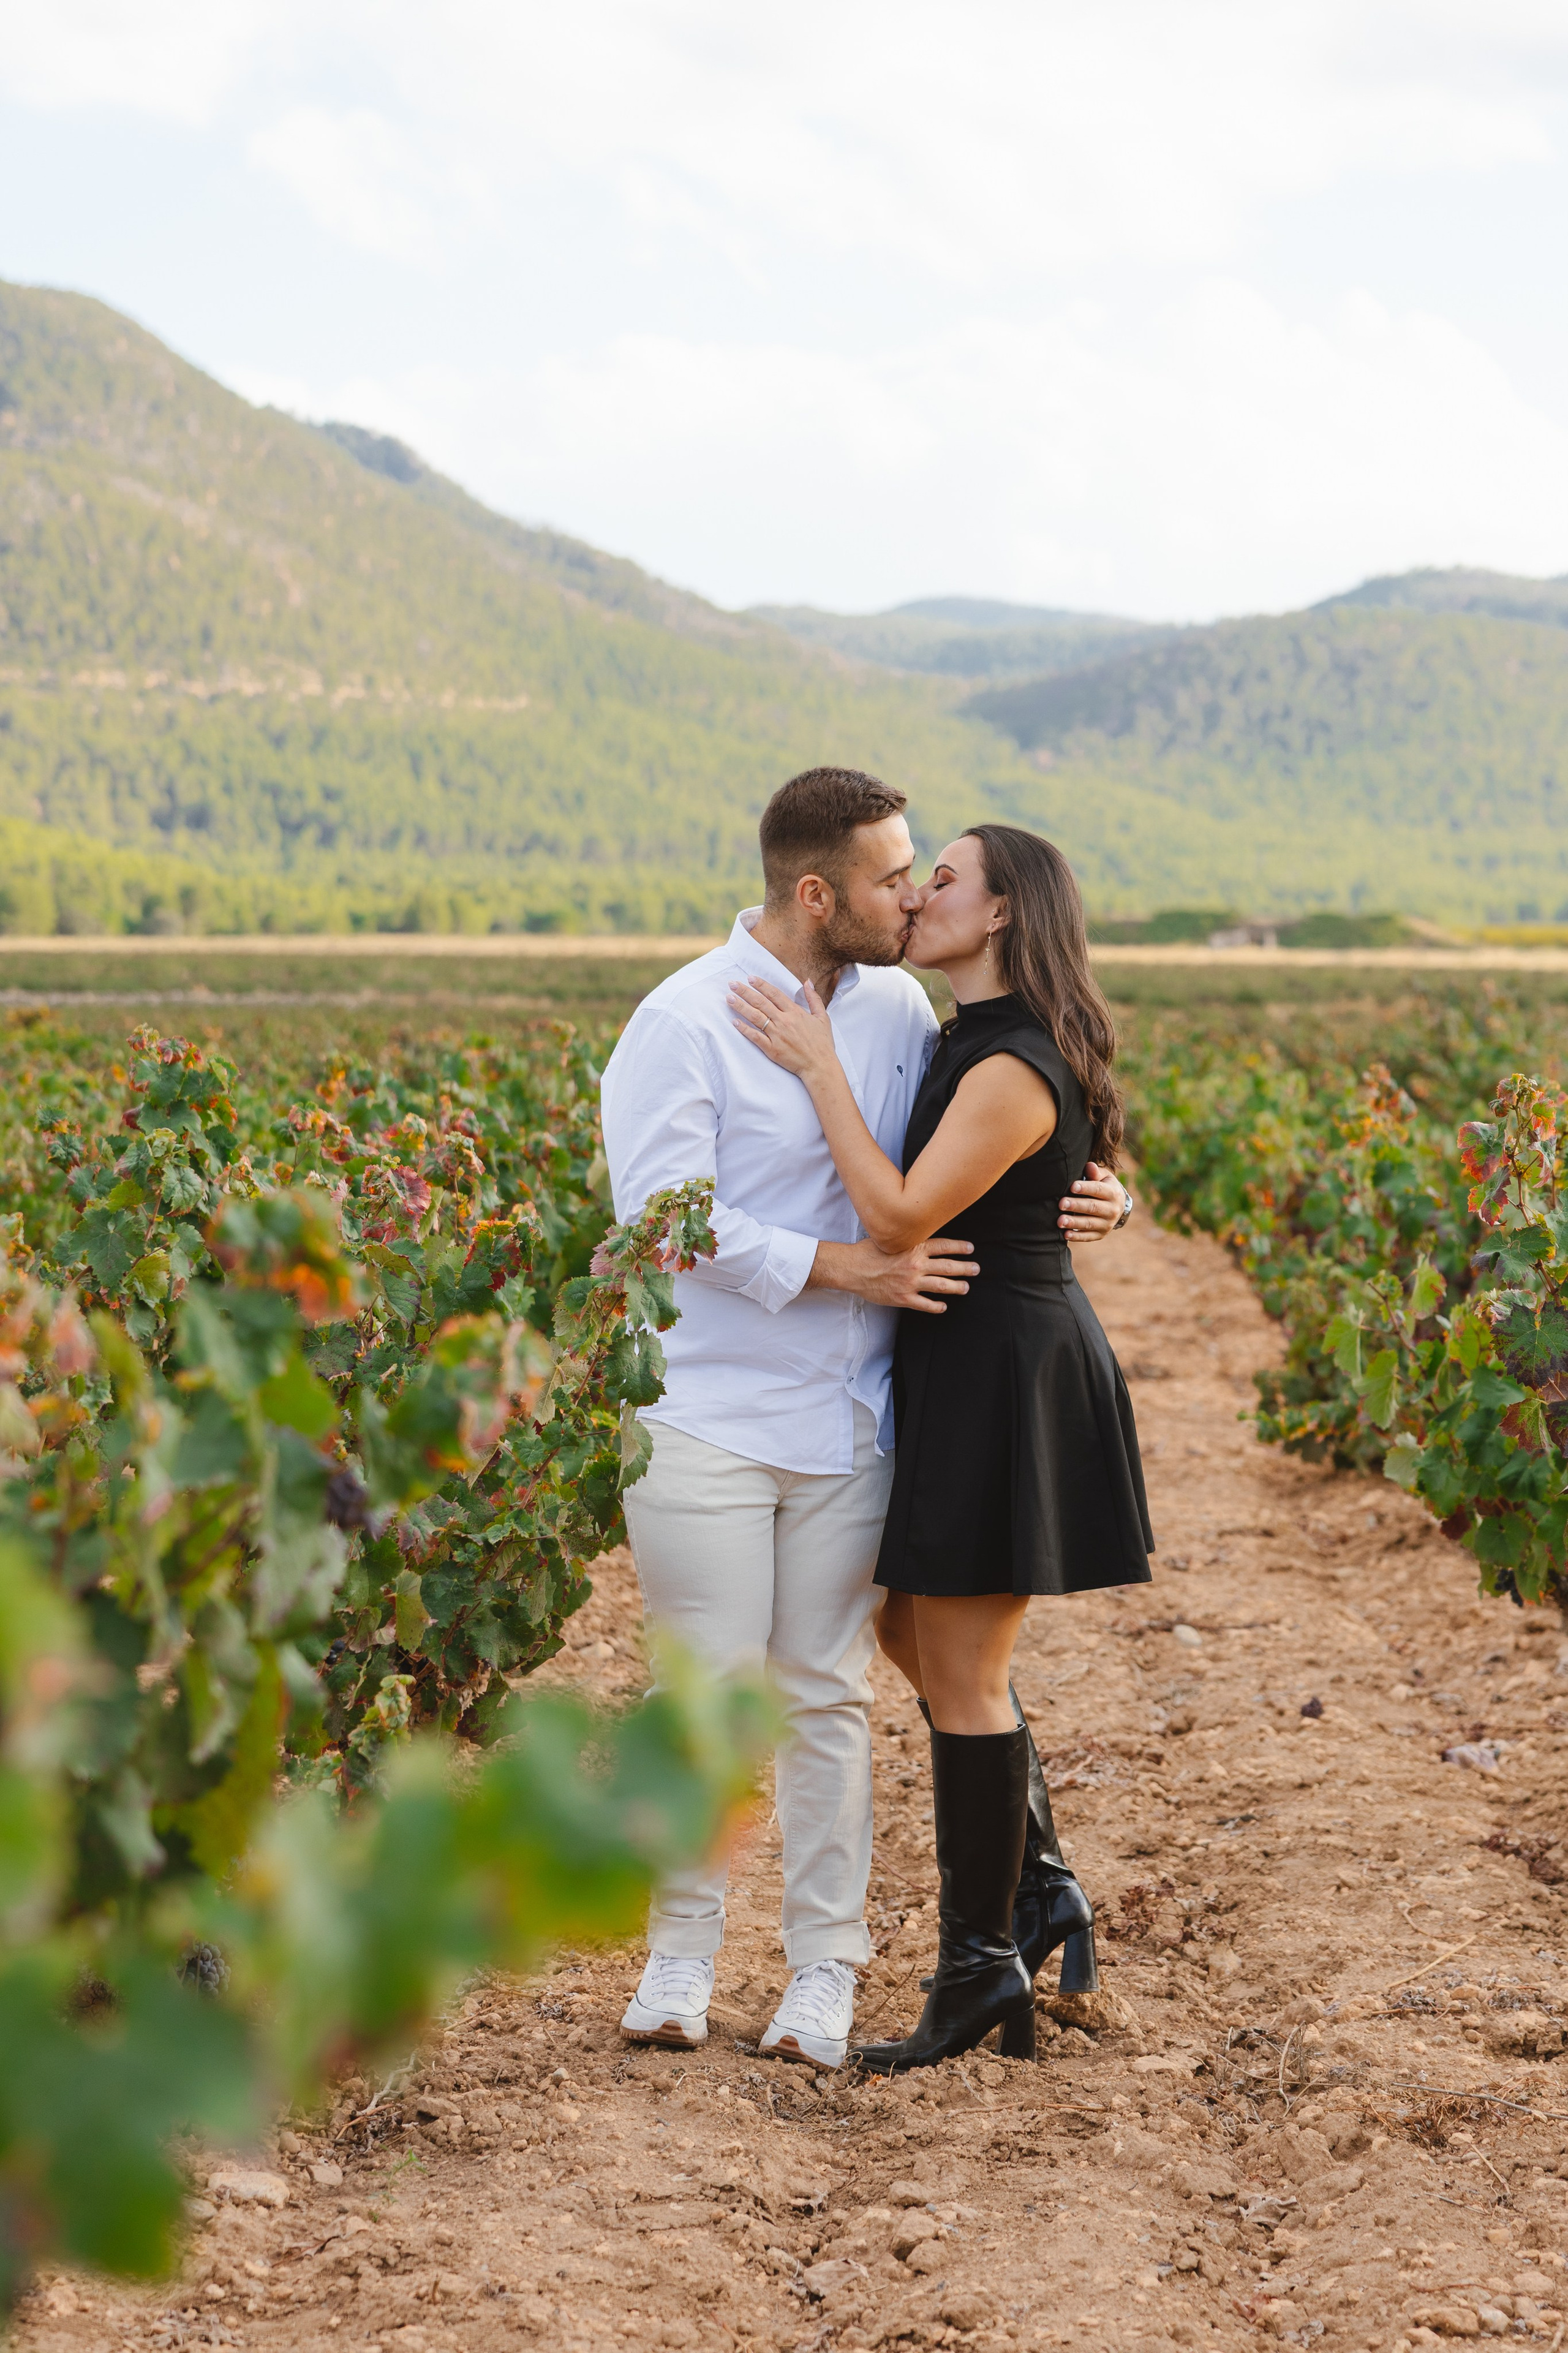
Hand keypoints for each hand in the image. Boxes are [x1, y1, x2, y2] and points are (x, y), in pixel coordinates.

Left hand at [727, 975, 838, 1084]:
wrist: (820, 1066)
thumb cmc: (822, 1043)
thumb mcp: (822, 1017)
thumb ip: (814, 998)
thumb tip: (807, 982)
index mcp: (795, 1012)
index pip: (774, 994)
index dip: (761, 985)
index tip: (750, 978)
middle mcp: (784, 1021)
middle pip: (761, 1002)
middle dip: (745, 992)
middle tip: (732, 984)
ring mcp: (777, 1035)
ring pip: (755, 1017)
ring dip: (741, 1006)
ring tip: (729, 998)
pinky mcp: (772, 1049)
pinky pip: (755, 1037)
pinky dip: (744, 1029)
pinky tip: (735, 1022)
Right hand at [808, 1236, 978, 1312]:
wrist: (851, 1269)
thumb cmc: (867, 1251)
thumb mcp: (890, 1239)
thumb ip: (907, 1239)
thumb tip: (919, 1233)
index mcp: (913, 1248)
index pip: (943, 1246)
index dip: (959, 1247)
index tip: (970, 1249)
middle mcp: (915, 1265)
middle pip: (947, 1266)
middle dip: (965, 1268)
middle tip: (976, 1269)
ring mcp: (910, 1283)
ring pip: (941, 1286)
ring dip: (956, 1287)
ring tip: (966, 1287)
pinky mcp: (903, 1298)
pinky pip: (925, 1304)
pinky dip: (936, 1306)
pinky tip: (943, 1306)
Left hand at [1059, 1162, 1130, 1243]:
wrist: (1117, 1206)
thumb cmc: (1104, 1187)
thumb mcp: (1104, 1177)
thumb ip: (1095, 1173)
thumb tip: (1089, 1165)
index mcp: (1113, 1193)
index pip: (1098, 1190)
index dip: (1085, 1188)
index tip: (1072, 1187)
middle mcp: (1112, 1210)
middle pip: (1093, 1207)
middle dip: (1076, 1206)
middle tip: (1061, 1204)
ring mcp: (1107, 1224)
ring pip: (1089, 1224)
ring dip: (1074, 1223)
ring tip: (1060, 1221)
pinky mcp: (1100, 1234)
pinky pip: (1088, 1236)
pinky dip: (1077, 1236)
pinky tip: (1065, 1234)